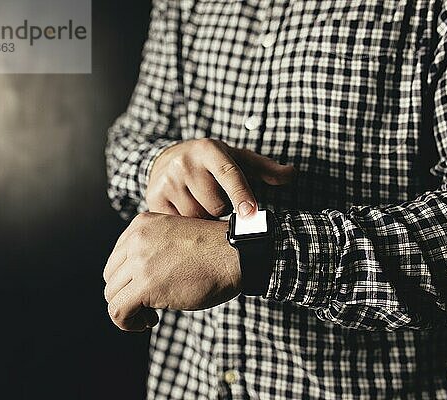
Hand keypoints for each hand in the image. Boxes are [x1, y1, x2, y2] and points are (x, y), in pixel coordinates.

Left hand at [103, 212, 240, 331]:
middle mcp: (136, 239)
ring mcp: (139, 261)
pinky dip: (127, 323)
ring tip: (150, 315)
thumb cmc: (215, 251)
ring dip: (128, 310)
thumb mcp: (175, 238)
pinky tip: (149, 321)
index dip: (128, 279)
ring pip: (112, 294)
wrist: (235, 255)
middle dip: (126, 294)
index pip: (117, 257)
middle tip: (147, 305)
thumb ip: (152, 249)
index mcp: (142, 224)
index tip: (145, 288)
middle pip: (111, 276)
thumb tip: (135, 279)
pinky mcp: (146, 285)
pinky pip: (118, 311)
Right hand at [147, 138, 294, 217]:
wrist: (165, 159)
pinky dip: (186, 223)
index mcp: (210, 150)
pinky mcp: (154, 198)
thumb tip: (293, 174)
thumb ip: (266, 169)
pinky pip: (178, 224)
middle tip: (215, 199)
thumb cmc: (211, 163)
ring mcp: (167, 180)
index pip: (230, 174)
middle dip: (220, 209)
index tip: (251, 213)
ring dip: (203, 218)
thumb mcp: (237, 159)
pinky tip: (185, 211)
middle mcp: (186, 162)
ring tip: (199, 203)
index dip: (242, 195)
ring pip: (197, 218)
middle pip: (215, 205)